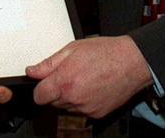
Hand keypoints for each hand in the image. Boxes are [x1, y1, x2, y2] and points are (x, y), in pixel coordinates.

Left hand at [26, 36, 151, 118]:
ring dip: (69, 97)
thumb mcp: (72, 49)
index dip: (39, 89)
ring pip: (66, 108)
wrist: (132, 62)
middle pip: (52, 102)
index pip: (38, 96)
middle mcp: (74, 98)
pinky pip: (81, 112)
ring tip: (83, 79)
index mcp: (64, 81)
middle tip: (69, 75)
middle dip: (56, 91)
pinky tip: (92, 87)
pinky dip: (83, 102)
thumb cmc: (105, 52)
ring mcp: (86, 108)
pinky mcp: (97, 114)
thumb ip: (48, 64)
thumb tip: (32, 71)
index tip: (44, 84)